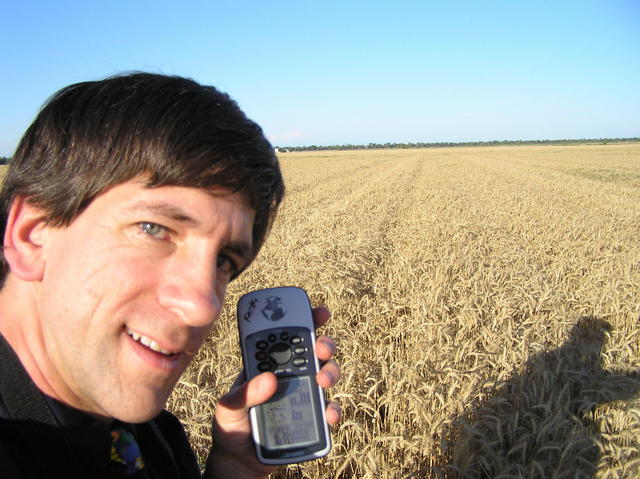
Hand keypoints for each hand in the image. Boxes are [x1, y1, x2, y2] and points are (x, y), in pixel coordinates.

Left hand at [205, 307, 340, 478]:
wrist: (239, 462)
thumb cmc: (231, 428)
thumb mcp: (229, 407)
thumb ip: (245, 393)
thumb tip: (270, 379)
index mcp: (269, 366)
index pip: (288, 337)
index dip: (305, 321)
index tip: (318, 312)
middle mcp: (290, 376)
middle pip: (314, 352)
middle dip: (323, 344)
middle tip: (321, 347)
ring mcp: (303, 396)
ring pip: (326, 375)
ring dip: (331, 372)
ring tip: (322, 379)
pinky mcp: (312, 420)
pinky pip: (329, 410)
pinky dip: (333, 410)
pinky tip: (329, 414)